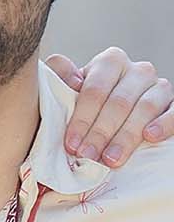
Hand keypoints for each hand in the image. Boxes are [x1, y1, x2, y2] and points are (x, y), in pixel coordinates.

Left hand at [48, 49, 173, 165]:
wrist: (110, 113)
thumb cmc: (85, 104)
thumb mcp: (67, 88)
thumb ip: (60, 76)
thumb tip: (72, 80)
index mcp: (110, 62)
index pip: (95, 90)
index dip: (82, 118)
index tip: (71, 144)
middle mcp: (138, 71)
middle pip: (119, 102)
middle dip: (100, 133)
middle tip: (88, 156)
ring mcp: (159, 86)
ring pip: (145, 108)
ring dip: (127, 136)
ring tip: (111, 159)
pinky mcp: (173, 104)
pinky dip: (164, 124)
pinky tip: (151, 137)